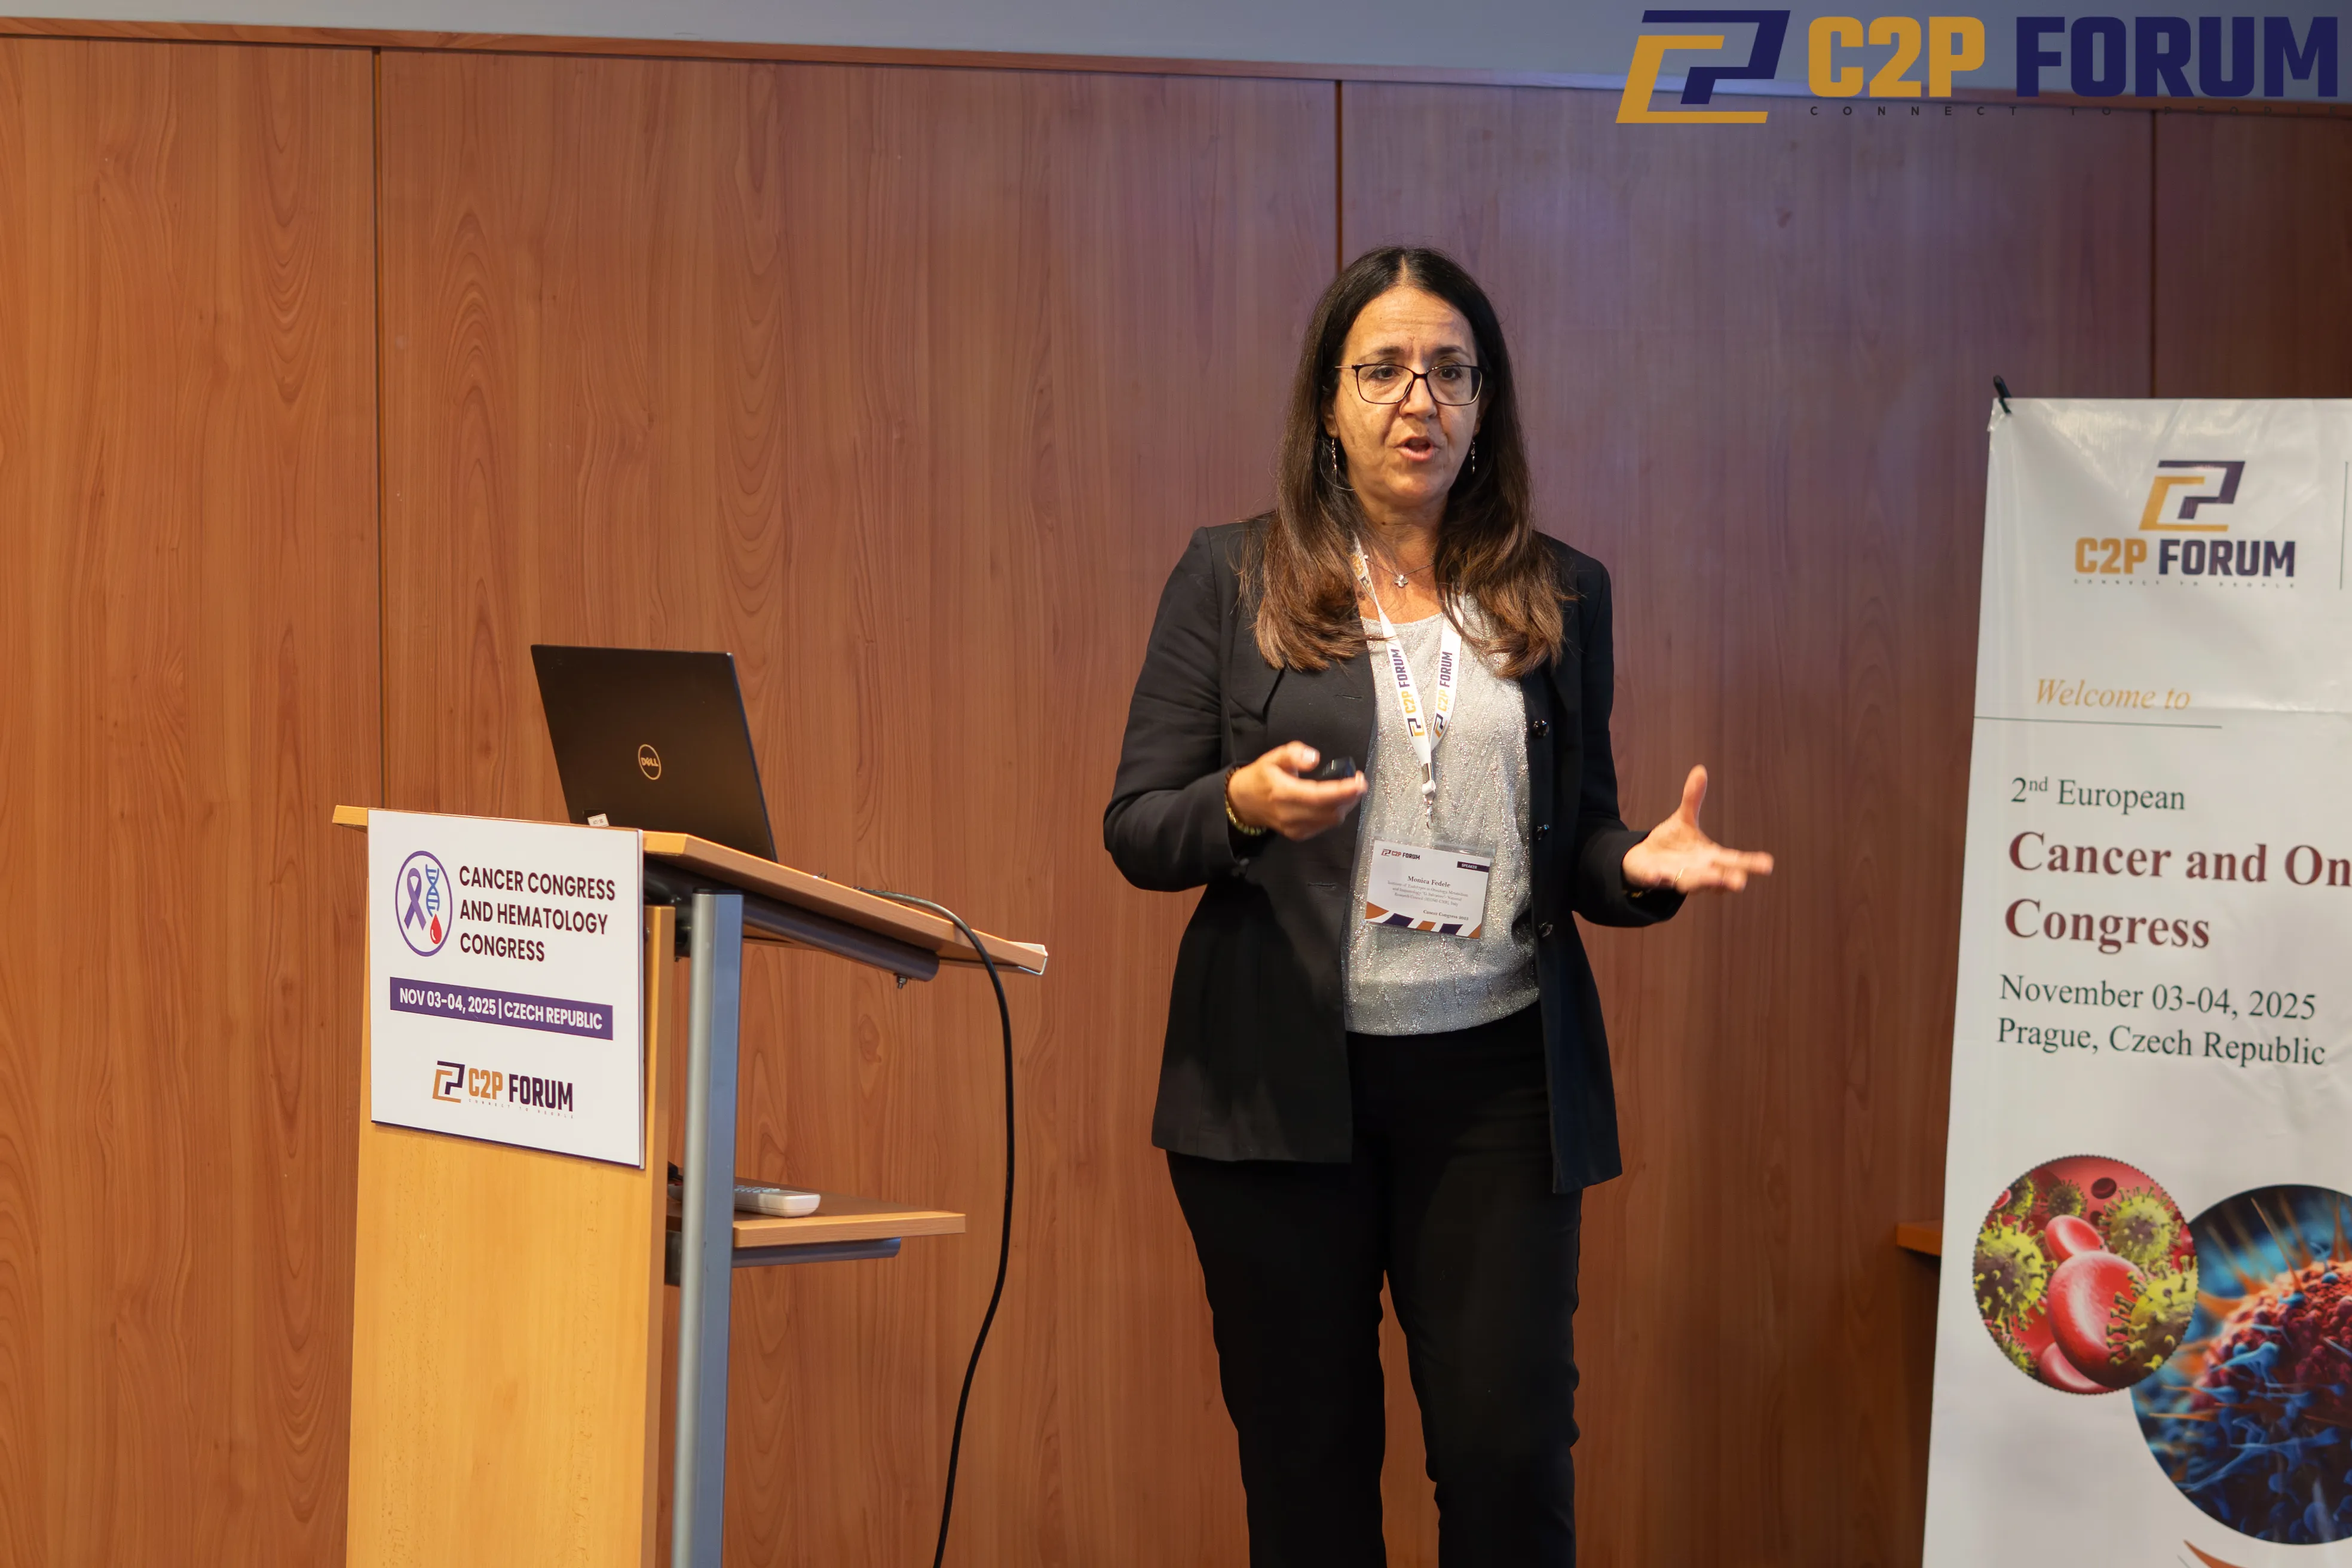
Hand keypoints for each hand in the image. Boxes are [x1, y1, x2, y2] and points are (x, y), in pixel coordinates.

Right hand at [1227, 742, 1368, 840]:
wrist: (1244, 803)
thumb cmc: (1261, 777)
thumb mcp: (1272, 757)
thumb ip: (1293, 753)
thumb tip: (1314, 758)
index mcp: (1282, 793)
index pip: (1318, 796)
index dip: (1342, 791)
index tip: (1359, 782)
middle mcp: (1289, 815)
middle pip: (1330, 811)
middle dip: (1350, 797)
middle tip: (1359, 781)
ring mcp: (1294, 828)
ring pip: (1331, 820)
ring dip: (1345, 805)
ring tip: (1350, 789)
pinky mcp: (1299, 834)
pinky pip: (1325, 825)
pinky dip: (1336, 812)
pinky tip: (1337, 801)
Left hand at [1621, 766, 1773, 893]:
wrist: (1645, 859)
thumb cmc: (1673, 842)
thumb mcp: (1685, 818)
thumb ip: (1693, 798)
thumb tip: (1700, 769)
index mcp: (1710, 858)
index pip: (1734, 861)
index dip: (1751, 863)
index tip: (1768, 864)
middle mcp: (1698, 871)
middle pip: (1718, 878)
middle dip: (1728, 880)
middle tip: (1740, 882)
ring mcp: (1677, 877)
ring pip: (1691, 883)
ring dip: (1701, 882)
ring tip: (1714, 879)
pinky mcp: (1655, 877)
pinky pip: (1656, 880)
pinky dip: (1657, 878)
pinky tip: (1656, 875)